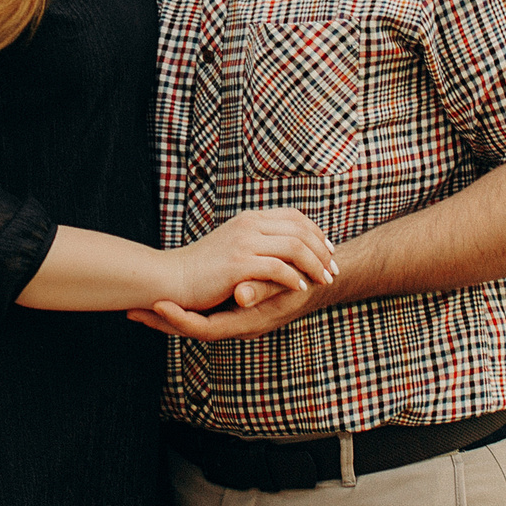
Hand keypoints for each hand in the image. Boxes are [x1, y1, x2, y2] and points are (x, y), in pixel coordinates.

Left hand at [128, 282, 317, 341]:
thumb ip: (264, 290)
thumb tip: (241, 295)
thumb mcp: (287, 288)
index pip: (205, 329)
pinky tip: (167, 296)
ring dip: (167, 317)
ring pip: (193, 322)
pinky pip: (201, 313)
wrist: (318, 282)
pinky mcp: (230, 309)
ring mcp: (232, 318)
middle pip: (192, 329)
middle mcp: (237, 324)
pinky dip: (183, 307)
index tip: (156, 307)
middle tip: (130, 310)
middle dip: (162, 322)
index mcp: (246, 322)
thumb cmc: (304, 286)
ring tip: (137, 306)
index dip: (180, 320)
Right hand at [160, 208, 336, 314]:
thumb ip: (255, 240)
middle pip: (300, 230)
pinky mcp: (238, 264)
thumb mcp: (232, 244)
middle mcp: (249, 225)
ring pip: (294, 247)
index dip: (316, 233)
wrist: (172, 277)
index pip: (295, 217)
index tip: (329, 251)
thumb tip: (281, 244)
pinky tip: (300, 289)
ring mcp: (243, 243)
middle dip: (322, 250)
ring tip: (323, 280)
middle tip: (333, 269)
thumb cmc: (203, 267)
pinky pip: (277, 268)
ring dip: (314, 264)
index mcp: (249, 219)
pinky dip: (294, 278)